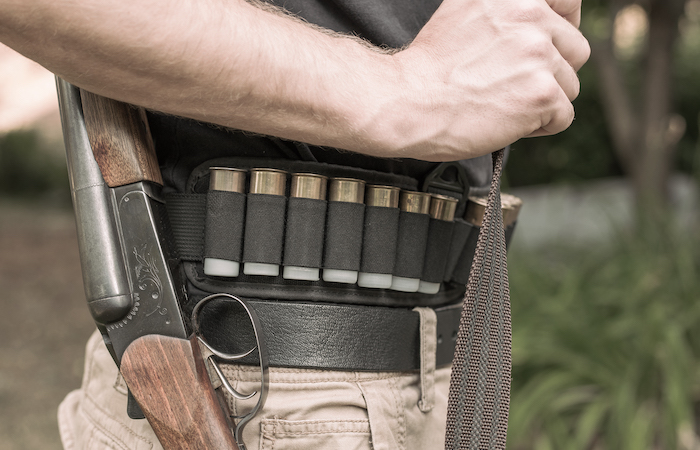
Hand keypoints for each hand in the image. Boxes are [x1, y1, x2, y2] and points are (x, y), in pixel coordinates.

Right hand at [380, 0, 589, 160]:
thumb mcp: (463, 12)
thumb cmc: (428, 68)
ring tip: (501, 104)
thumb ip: (502, 10)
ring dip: (542, 101)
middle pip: (576, 50)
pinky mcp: (542, 93)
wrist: (406, 101)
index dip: (562, 29)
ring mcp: (539, 54)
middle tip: (512, 86)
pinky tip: (506, 121)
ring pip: (569, 86)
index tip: (545, 47)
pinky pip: (563, 116)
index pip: (568, 1)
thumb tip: (532, 20)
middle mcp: (531, 16)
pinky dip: (538, 127)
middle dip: (551, 73)